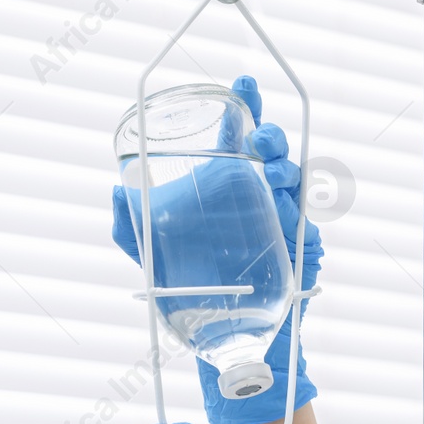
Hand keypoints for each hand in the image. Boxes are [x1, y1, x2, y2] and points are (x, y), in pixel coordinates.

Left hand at [111, 75, 321, 423]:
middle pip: (273, 154)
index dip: (246, 107)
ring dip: (287, 172)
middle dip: (271, 138)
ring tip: (271, 175)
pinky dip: (300, 217)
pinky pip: (308, 227)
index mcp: (228, 186)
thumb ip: (132, 226)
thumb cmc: (191, 290)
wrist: (222, 341)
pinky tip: (289, 214)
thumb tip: (114, 191)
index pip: (239, 137)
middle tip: (259, 141)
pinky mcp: (300, 253)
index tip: (242, 83)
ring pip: (297, 183)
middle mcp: (258, 198)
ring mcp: (282, 223)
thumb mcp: (152, 258)